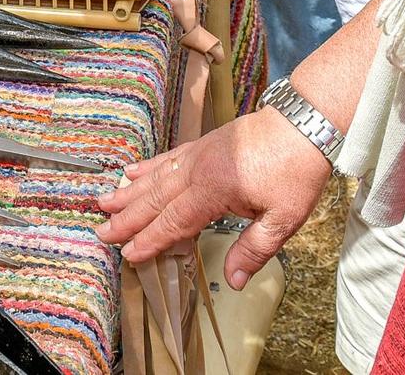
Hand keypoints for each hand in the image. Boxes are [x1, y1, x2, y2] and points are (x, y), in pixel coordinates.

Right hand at [97, 108, 331, 289]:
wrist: (302, 123)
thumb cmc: (296, 170)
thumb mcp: (284, 217)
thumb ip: (254, 250)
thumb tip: (232, 281)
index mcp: (214, 190)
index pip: (175, 220)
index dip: (151, 239)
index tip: (129, 254)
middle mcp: (198, 170)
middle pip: (156, 198)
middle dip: (128, 218)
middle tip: (102, 232)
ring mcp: (199, 154)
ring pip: (156, 176)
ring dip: (129, 191)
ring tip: (104, 201)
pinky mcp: (204, 144)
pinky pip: (168, 158)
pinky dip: (148, 166)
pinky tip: (133, 171)